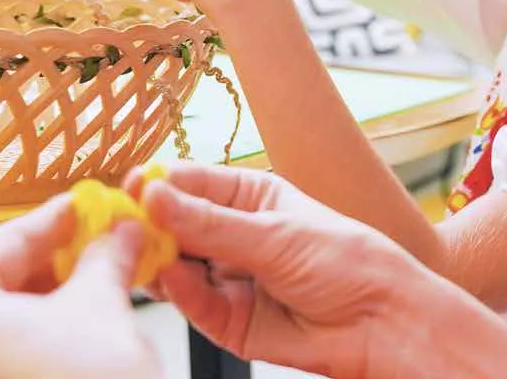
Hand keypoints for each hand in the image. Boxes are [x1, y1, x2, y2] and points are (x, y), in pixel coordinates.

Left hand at [0, 197, 159, 378]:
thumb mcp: (100, 311)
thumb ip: (106, 262)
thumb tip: (120, 235)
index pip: (5, 243)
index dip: (57, 221)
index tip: (87, 207)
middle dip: (53, 269)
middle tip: (99, 248)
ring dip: (44, 311)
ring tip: (95, 293)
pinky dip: (30, 350)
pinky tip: (73, 339)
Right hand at [127, 164, 429, 377]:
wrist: (382, 323)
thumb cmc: (348, 263)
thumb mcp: (276, 234)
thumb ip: (210, 223)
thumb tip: (154, 196)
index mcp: (249, 197)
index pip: (191, 183)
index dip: (159, 183)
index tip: (133, 185)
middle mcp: (233, 236)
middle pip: (174, 225)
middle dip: (149, 224)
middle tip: (124, 223)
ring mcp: (228, 278)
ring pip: (175, 266)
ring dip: (157, 260)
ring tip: (141, 251)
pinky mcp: (228, 321)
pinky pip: (192, 304)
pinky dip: (179, 292)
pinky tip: (171, 279)